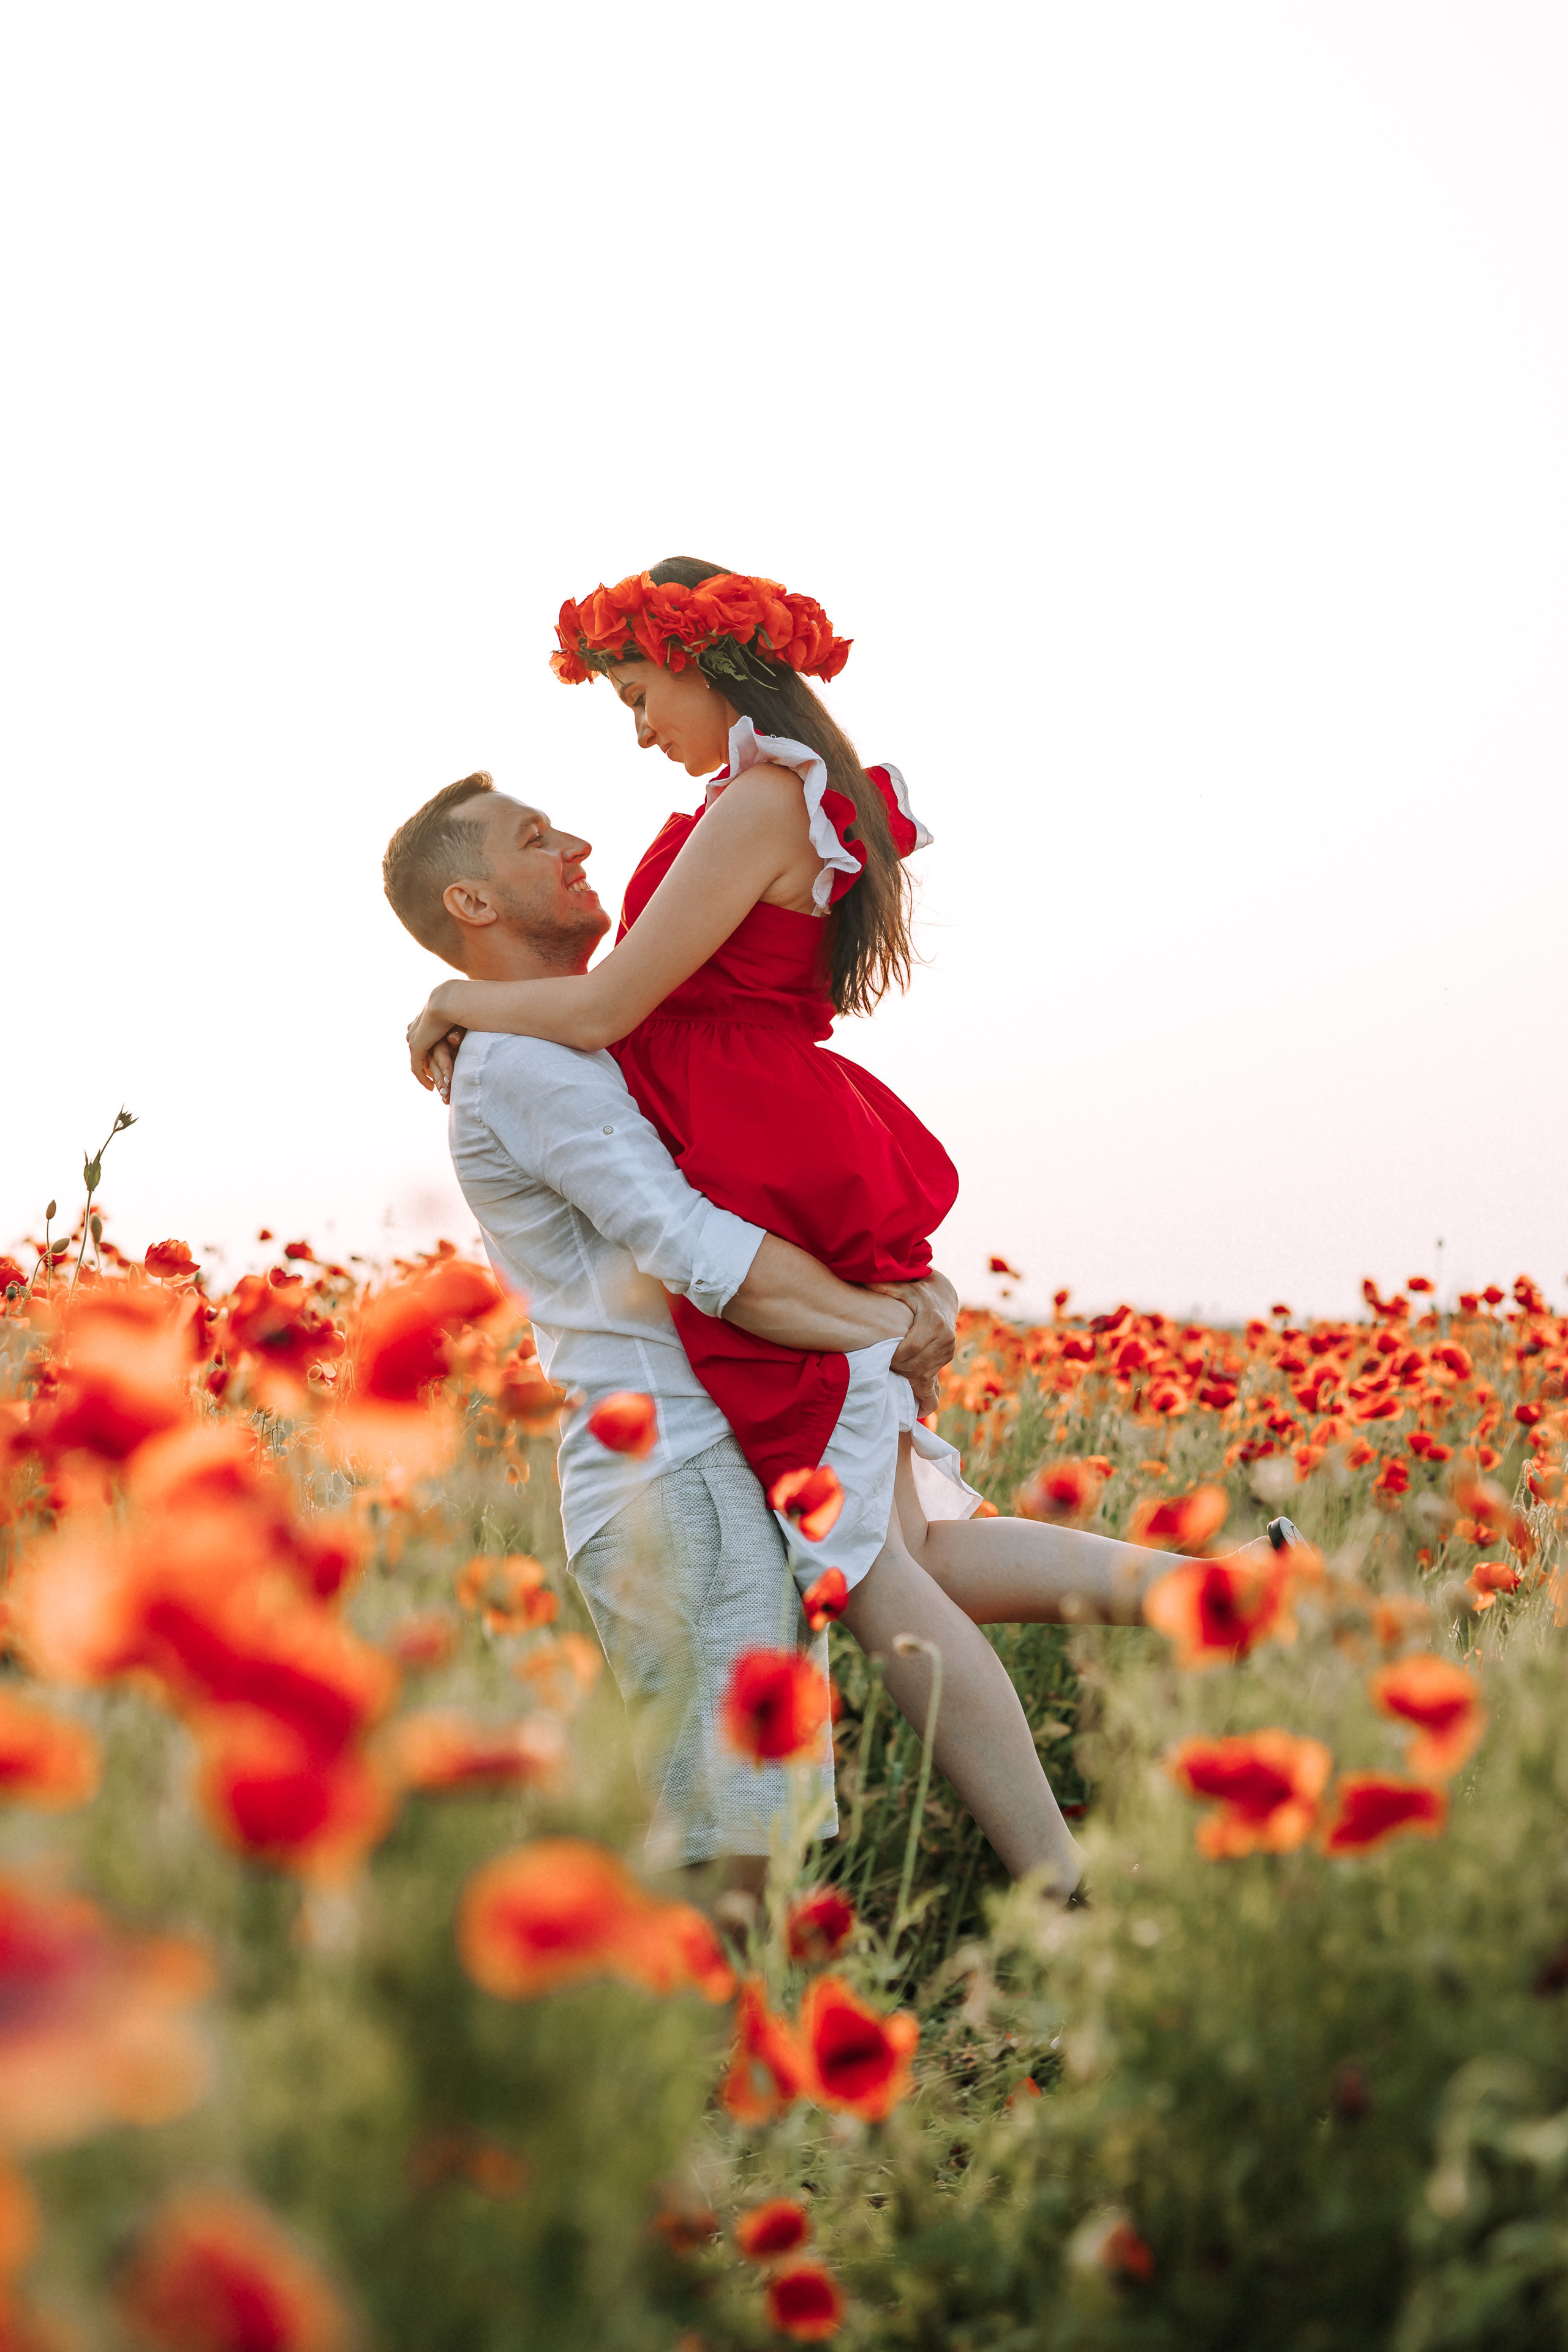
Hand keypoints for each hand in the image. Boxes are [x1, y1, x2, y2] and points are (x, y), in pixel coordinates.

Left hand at [407, 998, 466, 1097]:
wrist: (448, 1002)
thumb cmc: (457, 1009)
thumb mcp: (454, 1023)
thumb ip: (452, 1032)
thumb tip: (452, 1040)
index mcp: (420, 1021)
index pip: (422, 1044)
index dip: (428, 1057)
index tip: (436, 1069)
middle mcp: (413, 1030)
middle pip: (418, 1055)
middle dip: (427, 1070)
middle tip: (436, 1085)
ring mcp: (412, 1038)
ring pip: (418, 1062)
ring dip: (428, 1076)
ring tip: (437, 1088)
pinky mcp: (415, 1046)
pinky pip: (417, 1067)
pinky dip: (423, 1078)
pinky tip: (430, 1087)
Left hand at [877, 1268, 958, 1402]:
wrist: (943, 1296)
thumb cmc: (917, 1290)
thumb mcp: (902, 1286)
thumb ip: (883, 1287)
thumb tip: (862, 1282)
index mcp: (934, 1323)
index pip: (911, 1350)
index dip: (893, 1358)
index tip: (881, 1359)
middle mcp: (945, 1340)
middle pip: (916, 1367)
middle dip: (897, 1370)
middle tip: (881, 1368)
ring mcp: (947, 1353)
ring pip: (923, 1377)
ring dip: (904, 1380)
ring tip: (889, 1377)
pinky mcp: (945, 1362)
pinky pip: (935, 1388)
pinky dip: (924, 1400)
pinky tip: (914, 1413)